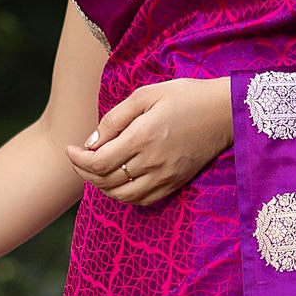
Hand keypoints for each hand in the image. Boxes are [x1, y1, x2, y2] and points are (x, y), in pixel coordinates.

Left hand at [66, 78, 233, 208]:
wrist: (225, 112)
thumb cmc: (185, 96)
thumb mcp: (146, 95)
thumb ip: (115, 119)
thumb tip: (91, 143)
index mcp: (142, 137)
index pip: (98, 162)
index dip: (77, 159)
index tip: (70, 149)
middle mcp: (151, 162)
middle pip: (105, 181)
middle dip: (84, 172)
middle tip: (78, 159)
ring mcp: (165, 176)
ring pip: (122, 196)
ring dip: (101, 187)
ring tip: (95, 172)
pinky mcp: (175, 183)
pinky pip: (143, 200)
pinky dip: (124, 196)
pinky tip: (118, 182)